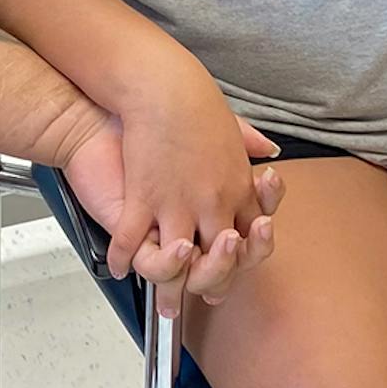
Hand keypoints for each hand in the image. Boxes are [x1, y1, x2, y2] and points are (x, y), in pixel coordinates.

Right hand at [58, 105, 281, 312]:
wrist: (159, 85)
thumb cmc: (191, 100)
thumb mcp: (230, 124)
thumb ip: (249, 142)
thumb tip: (268, 150)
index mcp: (236, 190)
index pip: (245, 239)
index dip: (235, 262)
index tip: (225, 273)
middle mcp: (213, 205)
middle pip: (217, 262)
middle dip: (206, 286)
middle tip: (198, 300)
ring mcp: (178, 207)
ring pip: (176, 265)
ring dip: (166, 287)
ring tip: (160, 301)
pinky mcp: (145, 200)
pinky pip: (131, 243)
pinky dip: (122, 259)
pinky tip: (118, 266)